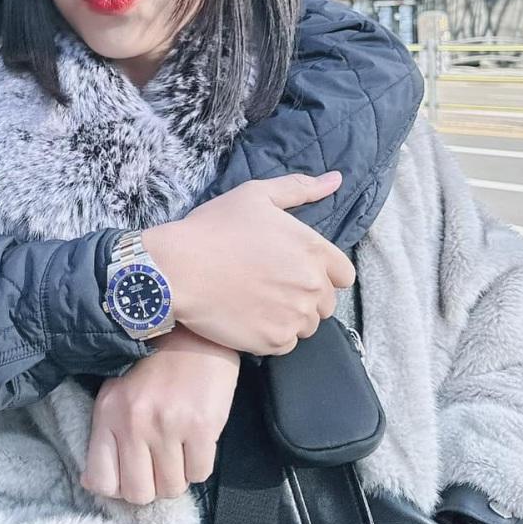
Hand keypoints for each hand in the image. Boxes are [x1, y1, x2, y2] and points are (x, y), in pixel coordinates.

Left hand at [81, 328, 239, 504]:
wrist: (194, 331)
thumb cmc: (154, 364)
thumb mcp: (117, 392)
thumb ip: (106, 435)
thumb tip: (93, 483)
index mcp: (108, 413)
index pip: (101, 481)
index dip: (119, 487)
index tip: (131, 476)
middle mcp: (133, 422)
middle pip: (138, 493)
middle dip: (151, 488)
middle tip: (159, 468)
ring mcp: (168, 425)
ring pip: (171, 488)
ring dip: (177, 476)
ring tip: (179, 451)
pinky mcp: (201, 426)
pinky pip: (199, 474)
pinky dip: (199, 466)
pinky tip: (196, 443)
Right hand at [143, 173, 354, 355]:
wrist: (178, 269)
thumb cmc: (214, 228)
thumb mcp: (257, 195)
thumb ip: (301, 188)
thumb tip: (336, 180)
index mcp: (314, 250)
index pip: (344, 275)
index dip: (323, 272)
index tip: (295, 269)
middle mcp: (311, 286)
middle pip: (326, 302)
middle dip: (306, 295)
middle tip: (272, 284)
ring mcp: (294, 317)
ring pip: (307, 325)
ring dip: (290, 316)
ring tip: (259, 301)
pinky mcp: (274, 341)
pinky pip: (286, 344)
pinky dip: (272, 334)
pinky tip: (249, 317)